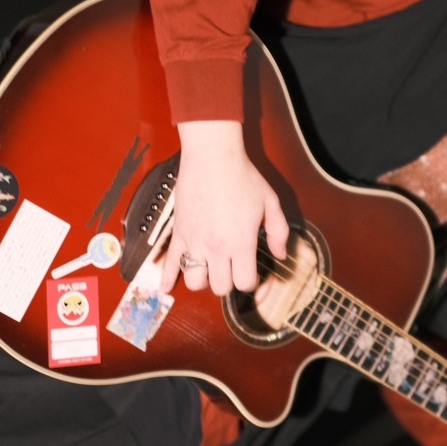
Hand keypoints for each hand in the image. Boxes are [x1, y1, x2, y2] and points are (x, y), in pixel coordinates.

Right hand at [162, 121, 289, 295]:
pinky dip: (166, 279)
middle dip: (229, 282)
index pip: (244, 283)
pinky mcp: (179, 233)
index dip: (252, 283)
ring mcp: (195, 242)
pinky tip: (165, 288)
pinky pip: (170, 263)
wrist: (212, 157)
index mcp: (241, 243)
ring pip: (195, 282)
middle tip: (232, 268)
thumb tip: (281, 255)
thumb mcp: (271, 203)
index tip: (253, 274)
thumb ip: (279, 232)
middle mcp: (217, 248)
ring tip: (210, 268)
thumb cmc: (243, 177)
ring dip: (204, 280)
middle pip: (220, 287)